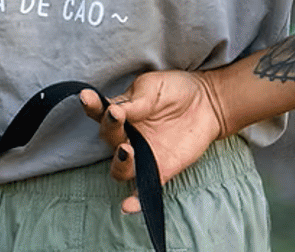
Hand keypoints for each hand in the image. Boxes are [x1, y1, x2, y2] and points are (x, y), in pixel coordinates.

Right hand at [78, 71, 229, 214]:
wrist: (208, 101)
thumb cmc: (175, 90)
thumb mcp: (153, 87)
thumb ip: (134, 101)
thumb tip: (114, 110)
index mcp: (121, 113)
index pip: (100, 113)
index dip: (91, 106)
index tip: (87, 97)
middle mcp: (127, 136)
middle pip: (109, 139)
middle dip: (110, 128)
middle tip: (116, 116)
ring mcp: (142, 155)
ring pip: (120, 169)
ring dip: (119, 162)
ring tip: (127, 149)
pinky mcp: (161, 170)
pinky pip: (144, 189)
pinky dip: (135, 201)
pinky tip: (128, 207)